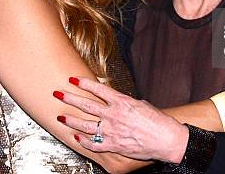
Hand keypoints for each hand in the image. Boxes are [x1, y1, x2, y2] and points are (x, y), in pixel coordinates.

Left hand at [55, 77, 187, 163]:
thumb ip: (126, 103)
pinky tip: (76, 138)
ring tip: (61, 116)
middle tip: (58, 94)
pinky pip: (94, 144)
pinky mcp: (113, 145)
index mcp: (121, 102)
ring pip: (85, 125)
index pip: (98, 89)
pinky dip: (84, 142)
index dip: (84, 83)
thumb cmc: (158, 121)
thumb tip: (119, 102)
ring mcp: (111, 131)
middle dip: (70, 98)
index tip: (73, 79)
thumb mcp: (142, 104)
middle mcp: (113, 115)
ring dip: (71, 120)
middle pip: (86, 105)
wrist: (166, 139)